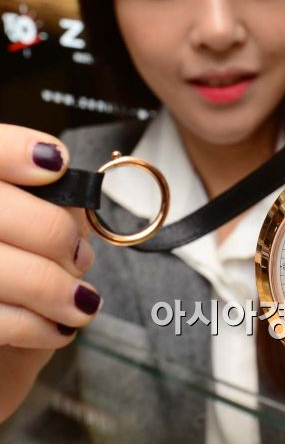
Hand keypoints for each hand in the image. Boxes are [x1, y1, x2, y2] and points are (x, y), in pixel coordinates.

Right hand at [0, 125, 101, 421]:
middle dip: (53, 232)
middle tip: (79, 257)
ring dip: (55, 288)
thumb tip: (81, 195)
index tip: (58, 163)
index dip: (16, 150)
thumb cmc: (18, 291)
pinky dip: (38, 325)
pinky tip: (57, 328)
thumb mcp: (39, 243)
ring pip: (1, 268)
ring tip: (81, 303)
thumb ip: (55, 209)